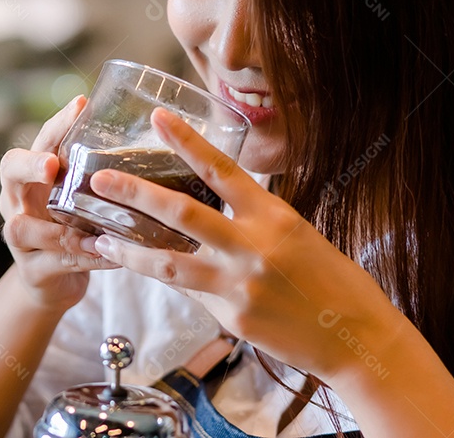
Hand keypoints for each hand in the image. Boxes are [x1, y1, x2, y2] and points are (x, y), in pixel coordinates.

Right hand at [0, 95, 118, 311]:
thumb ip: (99, 178)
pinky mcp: (32, 271)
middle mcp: (18, 200)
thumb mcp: (80, 200)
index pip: (40, 139)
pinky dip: (84, 258)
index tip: (81, 105)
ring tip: (94, 227)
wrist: (53, 283)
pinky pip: (54, 262)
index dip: (57, 123)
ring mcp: (20, 238)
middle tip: (51, 165)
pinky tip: (110, 254)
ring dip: (59, 228)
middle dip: (29, 165)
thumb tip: (156, 145)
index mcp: (33, 175)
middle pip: (9, 171)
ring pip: (21, 227)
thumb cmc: (72, 229)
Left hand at [88, 107, 408, 383]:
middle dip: (134, 193)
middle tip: (99, 179)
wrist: (354, 335)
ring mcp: (240, 282)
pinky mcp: (232, 316)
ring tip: (98, 240)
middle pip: (181, 212)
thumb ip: (253, 220)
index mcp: (273, 214)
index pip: (222, 169)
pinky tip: (140, 271)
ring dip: (129, 251)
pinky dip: (163, 279)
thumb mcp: (295, 234)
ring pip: (169, 263)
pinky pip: (188, 293)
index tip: (158, 117)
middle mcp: (254, 244)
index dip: (187, 141)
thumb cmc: (329, 279)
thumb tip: (211, 206)